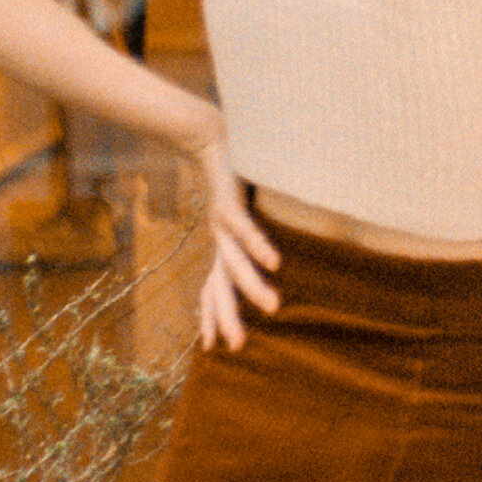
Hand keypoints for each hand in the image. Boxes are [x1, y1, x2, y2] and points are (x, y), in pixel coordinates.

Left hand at [187, 133, 281, 349]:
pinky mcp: (229, 202)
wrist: (207, 134)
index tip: (211, 347)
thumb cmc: (231, 171)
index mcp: (220, 243)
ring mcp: (221, 223)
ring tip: (272, 308)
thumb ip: (252, 227)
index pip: (214, 287)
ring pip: (234, 263)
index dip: (211, 316)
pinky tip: (274, 262)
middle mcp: (218, 238)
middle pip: (219, 286)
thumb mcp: (241, 205)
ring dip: (250, 287)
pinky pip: (245, 229)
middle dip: (226, 317)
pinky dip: (258, 246)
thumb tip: (272, 245)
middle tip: (236, 346)